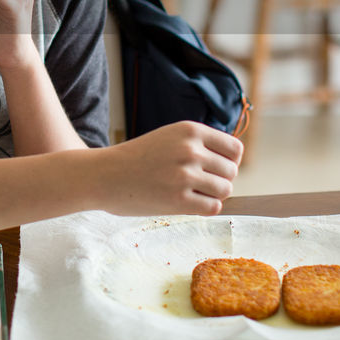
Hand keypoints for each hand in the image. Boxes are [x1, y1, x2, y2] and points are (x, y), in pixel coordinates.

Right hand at [98, 122, 242, 216]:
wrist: (104, 175)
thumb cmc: (137, 159)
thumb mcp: (169, 137)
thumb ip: (198, 144)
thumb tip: (234, 163)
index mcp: (190, 130)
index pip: (235, 149)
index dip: (229, 162)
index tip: (215, 169)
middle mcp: (190, 149)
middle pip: (231, 171)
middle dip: (220, 180)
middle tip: (198, 184)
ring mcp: (185, 175)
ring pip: (225, 190)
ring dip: (213, 195)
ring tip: (192, 193)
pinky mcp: (179, 200)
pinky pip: (213, 208)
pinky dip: (205, 208)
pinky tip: (188, 204)